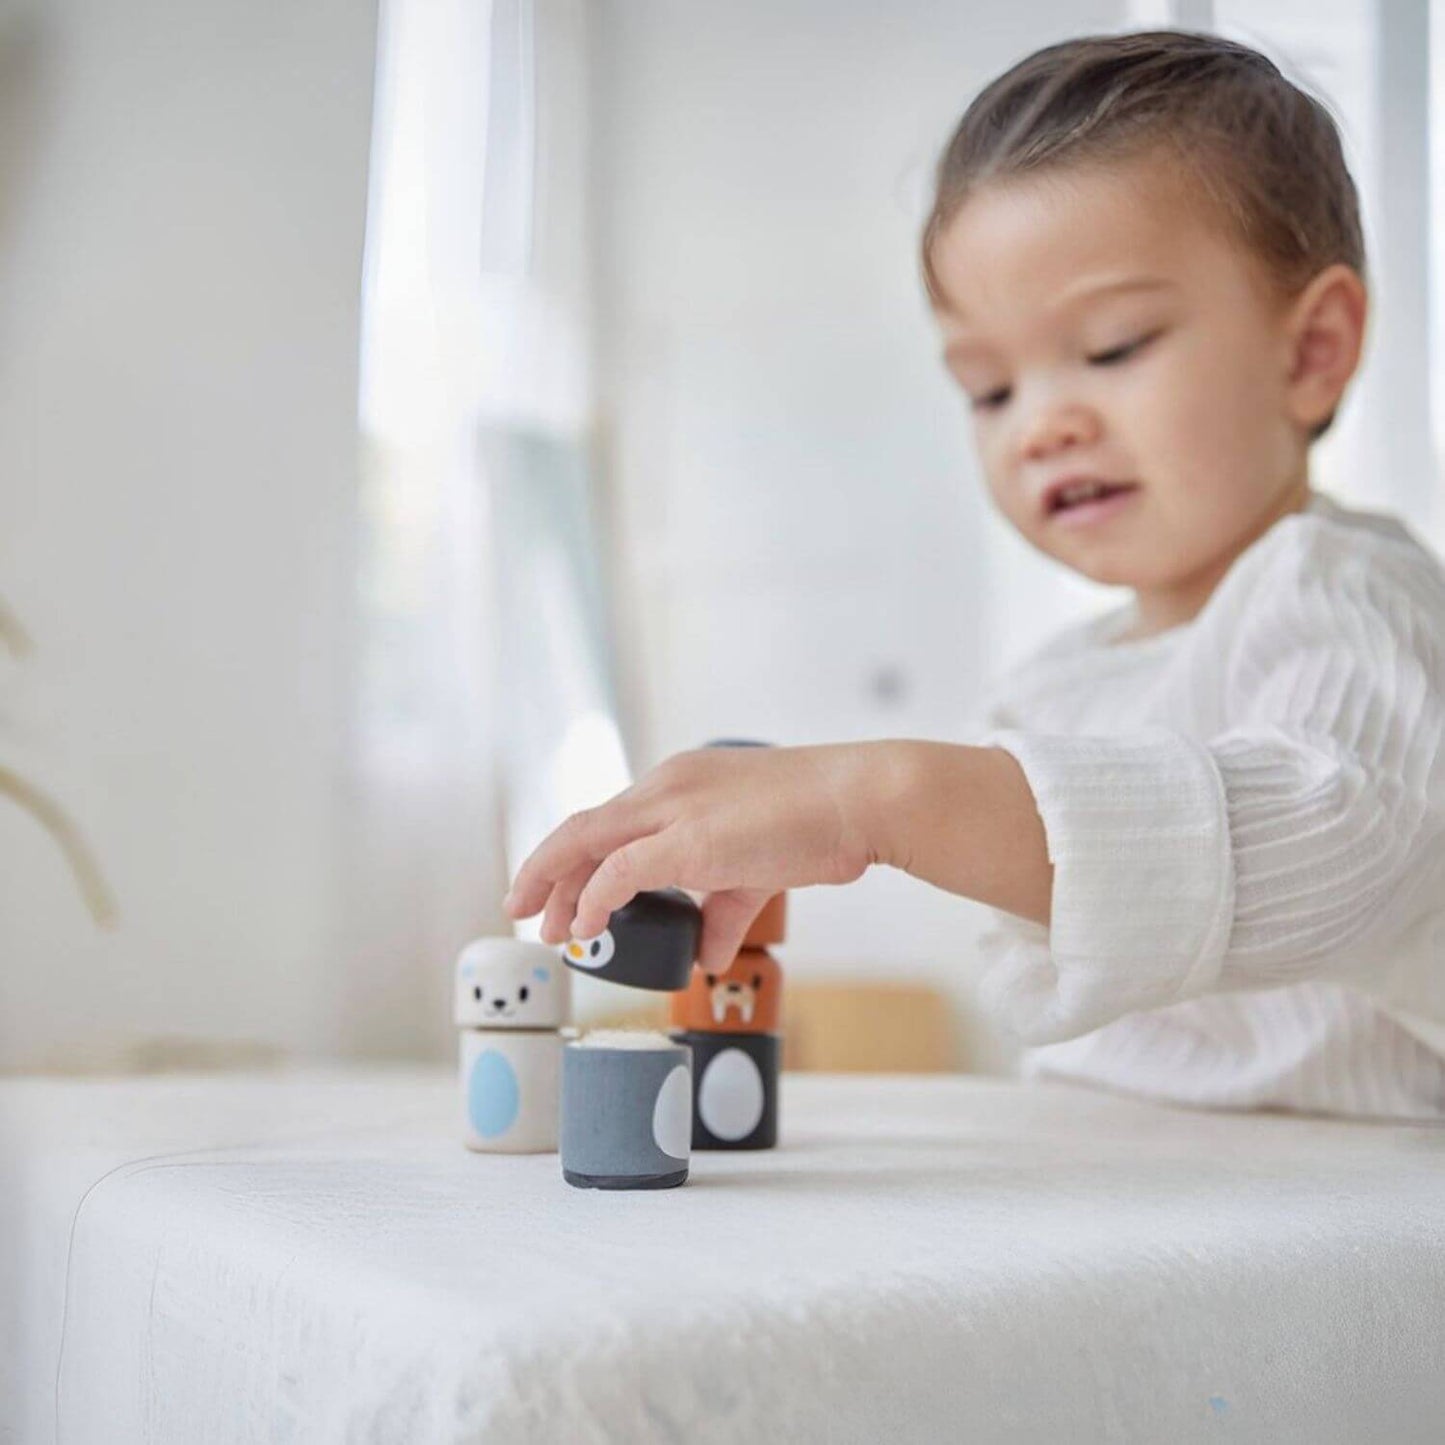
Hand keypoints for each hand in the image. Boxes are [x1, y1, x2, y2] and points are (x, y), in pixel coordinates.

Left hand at [503, 743, 887, 970]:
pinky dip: (594, 901)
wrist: (858, 801)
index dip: (577, 855)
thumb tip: (706, 956)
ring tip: (545, 927)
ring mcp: (674, 808)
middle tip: (527, 911)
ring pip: (586, 842)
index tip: (560, 888)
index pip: (611, 817)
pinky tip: (584, 929)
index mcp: (680, 782)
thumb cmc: (820, 825)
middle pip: (583, 827)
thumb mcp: (758, 868)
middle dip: (547, 872)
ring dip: (556, 887)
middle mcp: (667, 786)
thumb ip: (724, 910)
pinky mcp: (688, 839)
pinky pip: (619, 871)